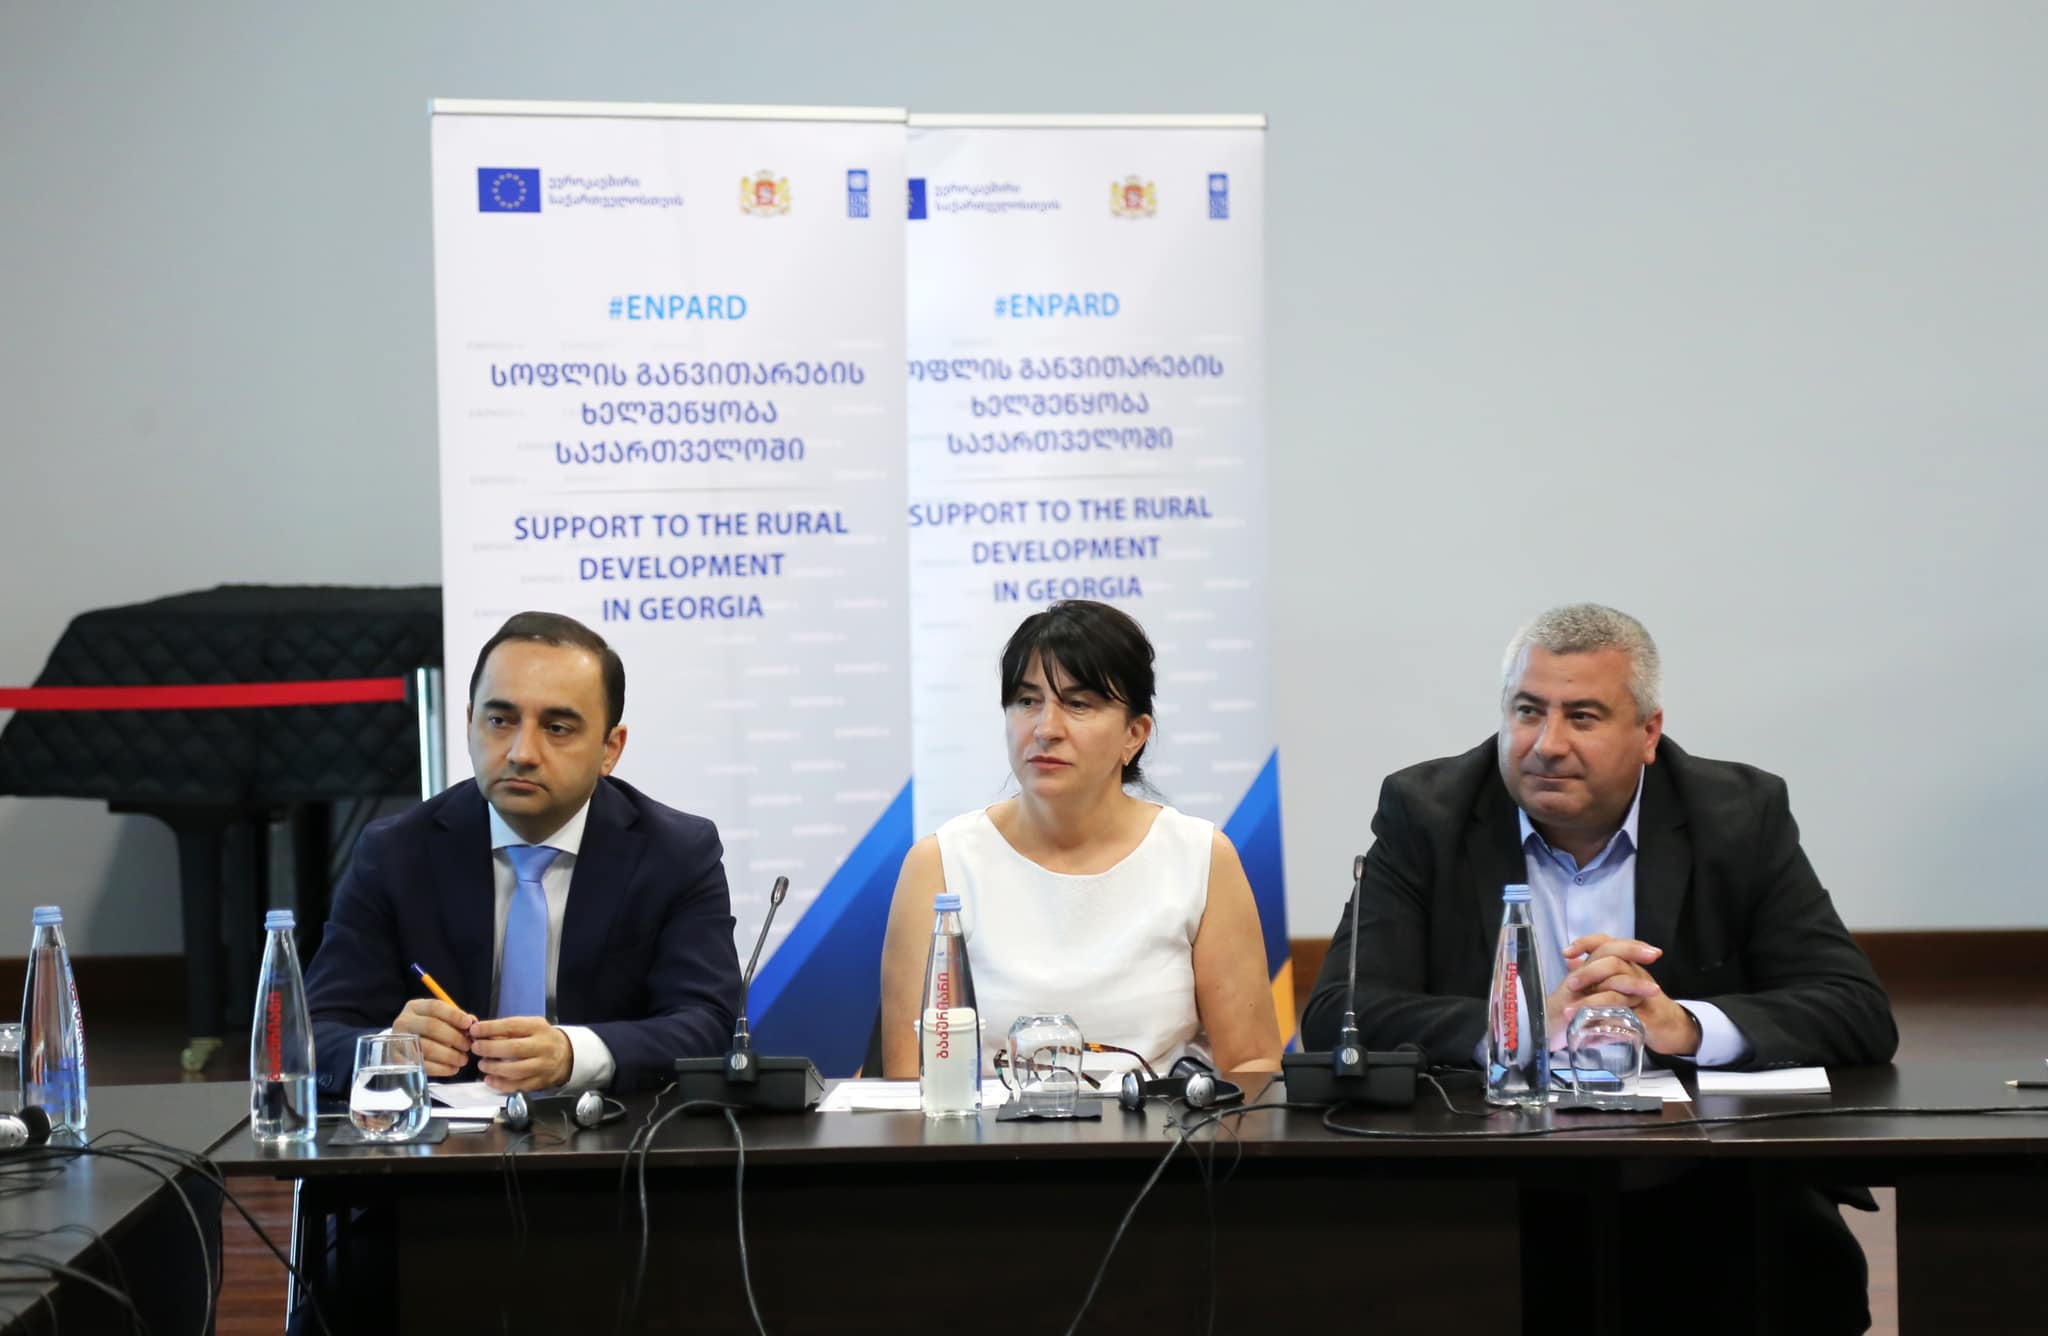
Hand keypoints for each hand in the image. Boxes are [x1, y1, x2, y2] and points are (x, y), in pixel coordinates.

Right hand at [392, 998, 475, 1076]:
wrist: (403, 1048)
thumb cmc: (427, 1032)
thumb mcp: (438, 1020)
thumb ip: (455, 1020)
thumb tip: (471, 1023)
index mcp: (415, 1008)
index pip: (435, 1007)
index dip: (454, 1015)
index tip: (468, 1024)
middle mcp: (403, 1022)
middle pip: (432, 1026)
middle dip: (454, 1037)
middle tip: (468, 1046)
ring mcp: (399, 1042)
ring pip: (427, 1048)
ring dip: (450, 1055)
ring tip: (462, 1059)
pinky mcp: (398, 1061)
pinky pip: (423, 1065)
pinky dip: (441, 1069)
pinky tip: (452, 1069)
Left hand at [469, 1016, 573, 1091]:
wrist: (566, 1055)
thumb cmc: (543, 1039)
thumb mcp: (530, 1026)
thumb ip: (508, 1030)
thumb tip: (482, 1034)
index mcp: (539, 1028)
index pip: (512, 1026)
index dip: (490, 1028)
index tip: (475, 1030)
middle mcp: (543, 1046)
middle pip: (513, 1048)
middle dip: (490, 1049)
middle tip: (476, 1048)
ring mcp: (543, 1066)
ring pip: (515, 1070)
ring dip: (494, 1068)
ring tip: (482, 1065)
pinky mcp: (540, 1082)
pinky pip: (518, 1086)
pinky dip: (501, 1084)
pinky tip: (491, 1080)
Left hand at [1553, 934, 1699, 1055]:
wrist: (1670, 1025)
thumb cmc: (1640, 1001)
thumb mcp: (1617, 983)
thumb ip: (1594, 972)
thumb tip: (1570, 961)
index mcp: (1625, 963)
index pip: (1606, 943)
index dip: (1586, 943)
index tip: (1566, 953)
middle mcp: (1635, 974)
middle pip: (1613, 963)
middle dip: (1588, 973)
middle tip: (1570, 986)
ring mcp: (1644, 995)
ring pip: (1618, 991)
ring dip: (1591, 1002)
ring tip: (1570, 1012)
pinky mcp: (1649, 1017)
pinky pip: (1629, 1017)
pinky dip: (1609, 1023)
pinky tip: (1593, 1030)